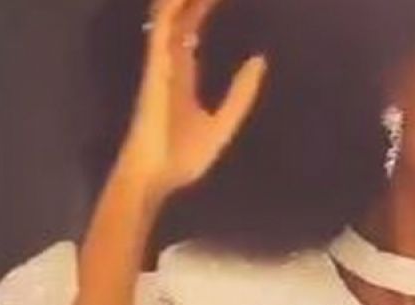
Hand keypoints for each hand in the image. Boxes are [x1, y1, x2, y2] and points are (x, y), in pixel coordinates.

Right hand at [115, 0, 267, 207]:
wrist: (158, 177)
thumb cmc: (183, 156)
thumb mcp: (224, 124)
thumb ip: (241, 94)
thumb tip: (259, 61)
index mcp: (182, 77)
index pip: (190, 33)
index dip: (199, 10)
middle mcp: (169, 66)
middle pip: (179, 21)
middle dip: (193, 1)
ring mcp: (160, 67)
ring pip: (167, 20)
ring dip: (179, 1)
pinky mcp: (156, 71)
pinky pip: (161, 34)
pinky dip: (169, 13)